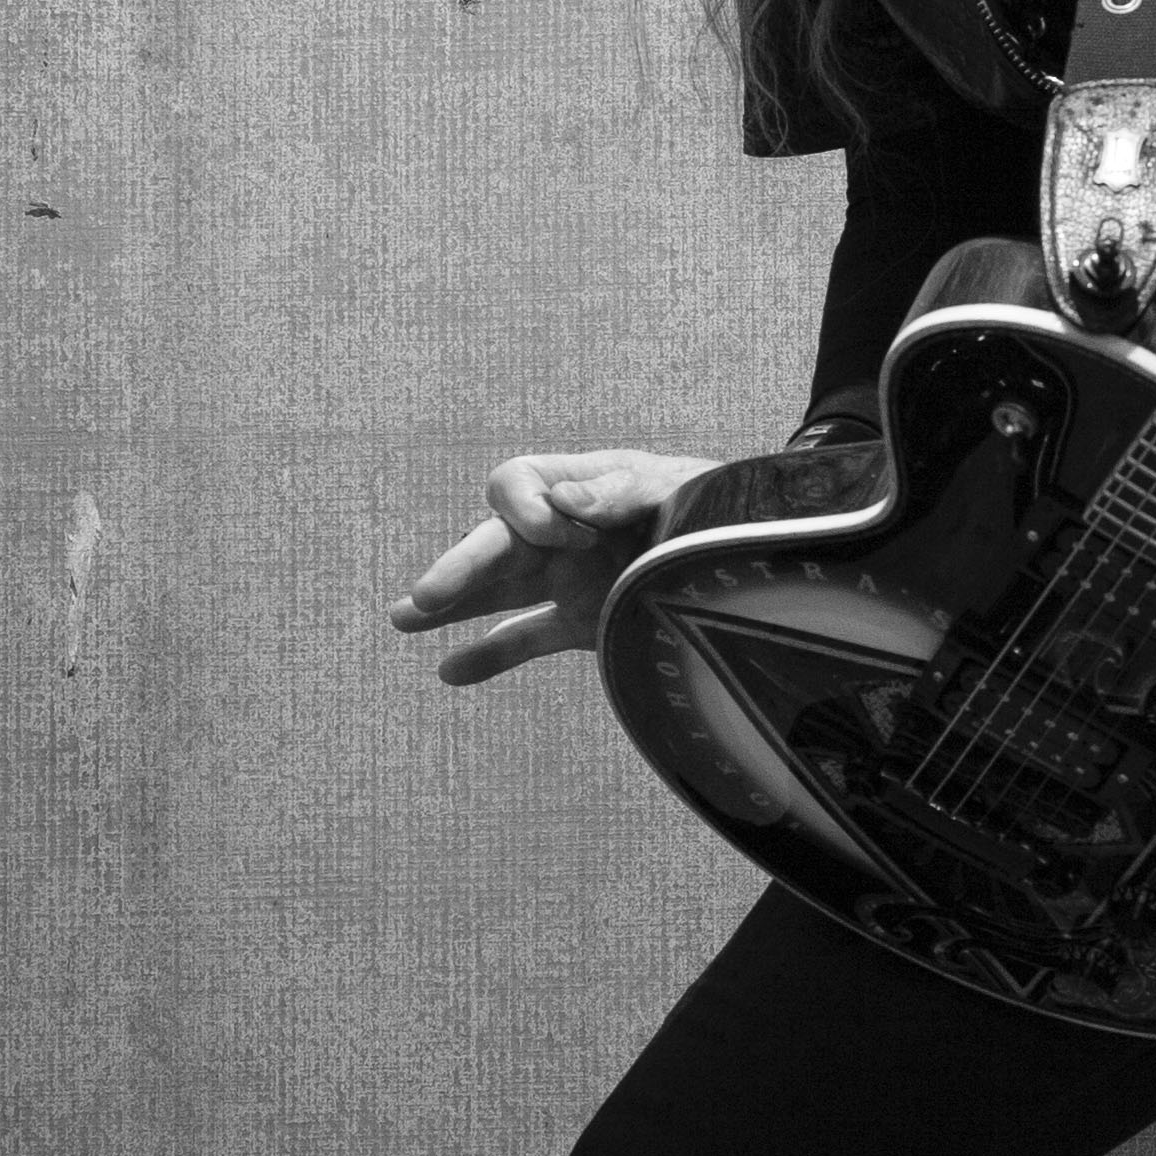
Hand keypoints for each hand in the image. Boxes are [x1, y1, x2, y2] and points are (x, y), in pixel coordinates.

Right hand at [389, 447, 712, 685]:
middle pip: (493, 540)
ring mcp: (565, 577)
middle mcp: (561, 529)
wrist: (753, 550)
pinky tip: (450, 673)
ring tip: (401, 619)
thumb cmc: (714, 503)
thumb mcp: (678, 486)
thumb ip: (624, 490)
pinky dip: (490, 655)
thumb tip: (566, 503)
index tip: (568, 536)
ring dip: (451, 605)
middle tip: (424, 598)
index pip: (518, 483)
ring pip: (495, 590)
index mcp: (579, 484)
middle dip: (460, 568)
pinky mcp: (581, 621)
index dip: (528, 509)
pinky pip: (526, 637)